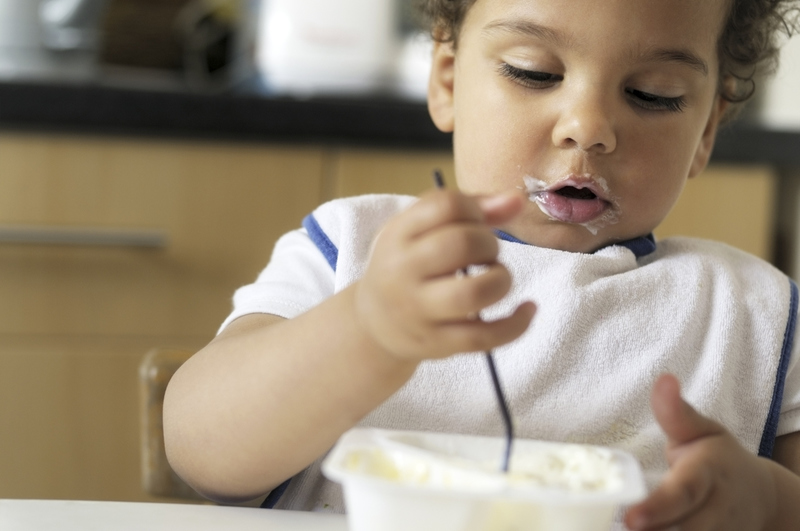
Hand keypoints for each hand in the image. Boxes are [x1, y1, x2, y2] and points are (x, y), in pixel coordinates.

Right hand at [353, 188, 534, 361]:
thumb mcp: (419, 230)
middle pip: (461, 243)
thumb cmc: (406, 265)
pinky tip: (527, 310)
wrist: (374, 324)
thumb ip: (468, 210)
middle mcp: (403, 271)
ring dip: (501, 280)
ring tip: (497, 278)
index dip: (475, 209)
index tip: (476, 223)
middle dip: (489, 244)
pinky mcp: (438, 344)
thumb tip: (516, 201)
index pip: (446, 206)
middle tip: (486, 254)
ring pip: (474, 292)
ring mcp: (419, 311)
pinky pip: (484, 337)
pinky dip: (516, 325)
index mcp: (398, 235)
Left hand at [625, 374, 777, 529]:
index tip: (632, 519)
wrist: (761, 496)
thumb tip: (663, 379)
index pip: (683, 493)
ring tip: (625, 530)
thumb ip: (676, 413)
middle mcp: (714, 511)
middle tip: (623, 525)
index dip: (657, 508)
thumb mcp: (702, 430)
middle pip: (683, 529)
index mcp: (707, 475)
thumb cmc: (718, 458)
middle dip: (653, 529)